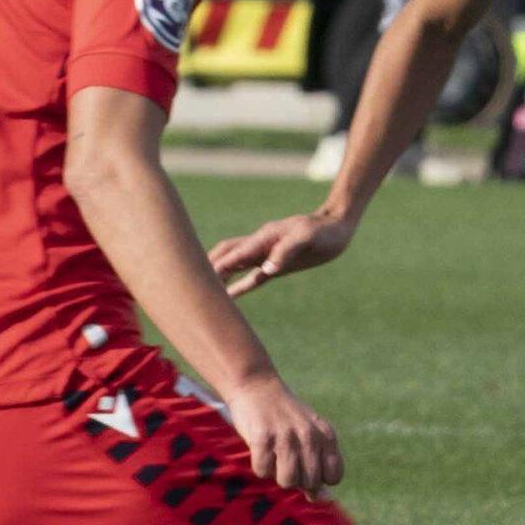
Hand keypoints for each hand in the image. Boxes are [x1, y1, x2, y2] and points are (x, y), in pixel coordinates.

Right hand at [208, 211, 353, 299]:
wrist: (336, 227)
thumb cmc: (323, 231)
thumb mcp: (307, 237)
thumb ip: (286, 250)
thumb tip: (267, 268)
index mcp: (263, 239)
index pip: (233, 255)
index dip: (216, 267)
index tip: (198, 281)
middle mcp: (259, 246)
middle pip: (224, 255)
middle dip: (206, 267)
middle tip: (188, 286)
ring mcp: (265, 255)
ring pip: (234, 265)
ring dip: (218, 276)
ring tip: (202, 293)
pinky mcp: (275, 265)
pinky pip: (251, 276)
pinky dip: (238, 286)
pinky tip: (229, 297)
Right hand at [225, 372, 343, 495]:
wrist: (256, 387)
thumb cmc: (284, 418)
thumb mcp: (309, 436)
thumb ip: (318, 465)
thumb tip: (322, 498)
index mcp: (326, 435)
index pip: (333, 477)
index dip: (319, 479)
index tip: (306, 466)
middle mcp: (310, 435)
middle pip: (310, 482)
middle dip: (296, 478)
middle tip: (285, 458)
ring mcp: (286, 436)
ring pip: (288, 481)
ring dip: (277, 474)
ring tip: (273, 456)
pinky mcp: (262, 437)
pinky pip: (263, 471)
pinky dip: (259, 465)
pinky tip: (260, 448)